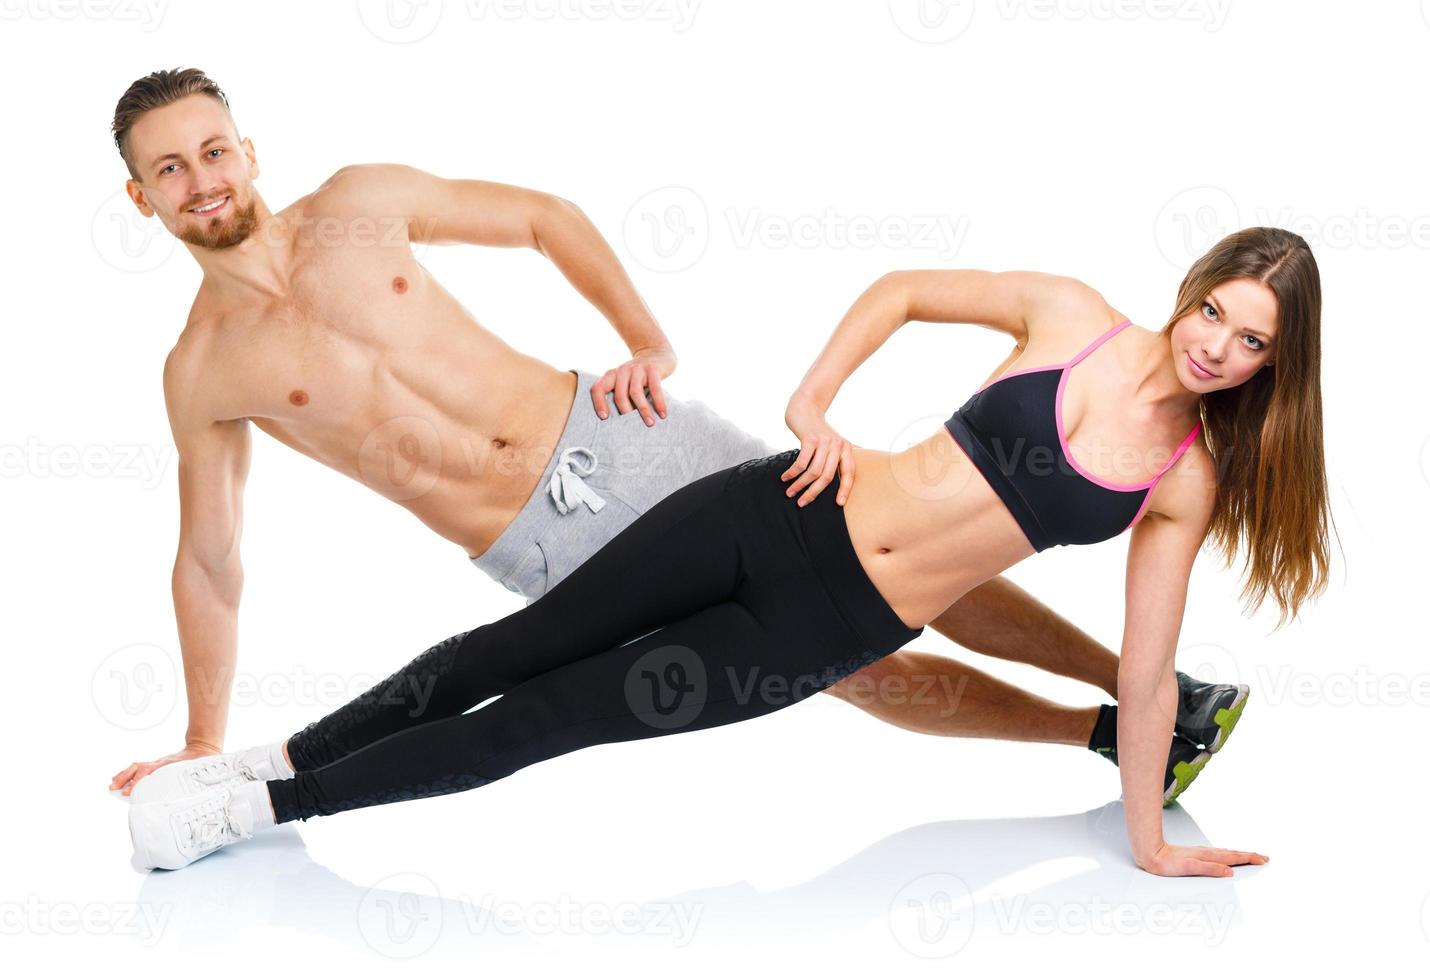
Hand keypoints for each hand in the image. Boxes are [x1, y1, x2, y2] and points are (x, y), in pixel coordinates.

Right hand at [109, 742, 221, 797]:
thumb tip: (183, 796)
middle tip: (115, 789)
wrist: (201, 748)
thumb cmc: (197, 763)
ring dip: (123, 776)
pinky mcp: (156, 764)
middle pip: (138, 768)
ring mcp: (157, 763)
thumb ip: (186, 781)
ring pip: (137, 767)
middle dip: (125, 778)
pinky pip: (139, 767)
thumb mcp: (193, 771)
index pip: (148, 772)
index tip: (129, 790)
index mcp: (167, 765)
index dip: (138, 781)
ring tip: (112, 786)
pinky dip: (128, 773)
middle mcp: (159, 764)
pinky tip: (120, 780)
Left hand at [590, 348, 675, 424]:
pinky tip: (662, 414)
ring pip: (636, 392)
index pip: (598, 388)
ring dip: (643, 410)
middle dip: (626, 413)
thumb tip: (619, 425)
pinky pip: (655, 388)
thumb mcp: (624, 382)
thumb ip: (620, 396)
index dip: (599, 403)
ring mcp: (637, 368)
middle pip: (619, 394)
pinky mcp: (652, 369)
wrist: (656, 354)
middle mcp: (622, 371)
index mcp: (612, 375)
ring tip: (650, 423)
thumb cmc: (638, 377)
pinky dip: (659, 402)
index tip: (604, 418)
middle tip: (632, 428)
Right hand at [781, 394, 855, 506]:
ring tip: (790, 492)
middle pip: (828, 476)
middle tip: (802, 503)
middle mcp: (838, 445)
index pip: (849, 473)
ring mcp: (824, 442)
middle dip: (814, 492)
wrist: (805, 406)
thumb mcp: (832, 441)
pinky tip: (785, 478)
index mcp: (846, 449)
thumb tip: (847, 472)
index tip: (839, 504)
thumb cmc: (817, 429)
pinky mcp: (810, 439)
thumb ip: (838, 455)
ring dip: (800, 484)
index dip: (845, 489)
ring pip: (813, 472)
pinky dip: (792, 473)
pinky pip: (801, 462)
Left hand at [1136, 842, 1269, 877]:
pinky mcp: (1195, 854)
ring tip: (1251, 855)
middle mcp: (1206, 852)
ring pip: (1226, 853)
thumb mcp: (1189, 867)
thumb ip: (1209, 869)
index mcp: (1208, 856)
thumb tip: (1229, 871)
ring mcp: (1201, 853)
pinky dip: (1228, 855)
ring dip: (1240, 854)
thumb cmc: (1166, 862)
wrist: (1149, 852)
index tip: (1263, 860)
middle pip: (1233, 853)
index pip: (1233, 857)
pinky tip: (1226, 857)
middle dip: (1249, 855)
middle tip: (1264, 858)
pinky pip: (1217, 854)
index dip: (1249, 858)